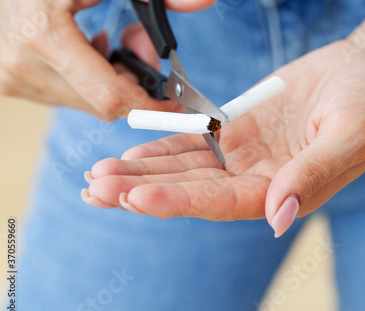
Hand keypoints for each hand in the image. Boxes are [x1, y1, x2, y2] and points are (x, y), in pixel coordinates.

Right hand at [0, 0, 215, 119]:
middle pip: (103, 105)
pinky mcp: (12, 82)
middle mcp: (24, 64)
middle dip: (132, 83)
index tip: (175, 102)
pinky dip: (88, 80)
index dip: (150, 105)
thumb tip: (203, 2)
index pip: (111, 96)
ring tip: (104, 42)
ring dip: (110, 81)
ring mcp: (14, 77)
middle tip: (138, 49)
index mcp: (45, 36)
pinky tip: (85, 49)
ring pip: (87, 104)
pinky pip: (68, 97)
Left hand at [83, 39, 364, 236]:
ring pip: (188, 168)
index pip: (224, 202)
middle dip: (145, 190)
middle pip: (194, 190)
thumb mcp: (350, 135)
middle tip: (97, 189)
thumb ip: (312, 174)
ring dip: (144, 172)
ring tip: (99, 175)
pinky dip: (165, 147)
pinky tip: (132, 153)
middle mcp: (261, 180)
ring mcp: (248, 155)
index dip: (180, 200)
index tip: (137, 196)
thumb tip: (279, 217)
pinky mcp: (241, 130)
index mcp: (286, 190)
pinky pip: (197, 141)